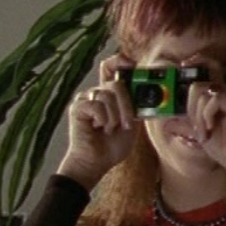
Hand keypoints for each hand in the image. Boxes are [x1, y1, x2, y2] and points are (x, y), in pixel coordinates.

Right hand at [57, 54, 138, 189]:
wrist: (95, 163)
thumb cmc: (111, 147)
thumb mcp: (131, 125)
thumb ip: (135, 107)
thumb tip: (147, 92)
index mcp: (110, 96)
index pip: (111, 68)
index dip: (120, 61)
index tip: (130, 63)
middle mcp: (97, 94)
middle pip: (116, 84)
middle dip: (126, 106)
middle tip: (126, 124)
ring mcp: (86, 99)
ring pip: (108, 95)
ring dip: (114, 117)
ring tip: (108, 130)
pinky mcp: (78, 107)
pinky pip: (97, 105)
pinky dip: (103, 119)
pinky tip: (98, 128)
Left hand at [184, 60, 225, 182]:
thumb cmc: (224, 147)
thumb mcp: (199, 132)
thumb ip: (186, 123)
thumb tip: (167, 122)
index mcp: (222, 94)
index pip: (209, 66)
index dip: (196, 62)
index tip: (182, 65)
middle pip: (198, 81)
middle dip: (190, 106)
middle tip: (198, 126)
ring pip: (202, 90)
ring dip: (197, 114)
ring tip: (205, 130)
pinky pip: (213, 99)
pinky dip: (206, 115)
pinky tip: (211, 127)